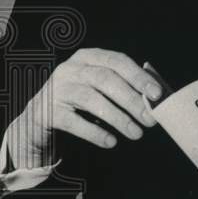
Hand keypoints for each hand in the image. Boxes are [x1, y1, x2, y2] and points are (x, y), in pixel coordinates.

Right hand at [7, 48, 161, 168]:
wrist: (38, 118)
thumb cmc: (80, 100)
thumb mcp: (100, 86)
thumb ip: (126, 84)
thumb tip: (159, 91)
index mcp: (88, 57)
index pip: (118, 61)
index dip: (139, 77)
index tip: (157, 94)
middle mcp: (70, 68)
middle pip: (105, 79)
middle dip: (131, 99)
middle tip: (150, 118)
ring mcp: (56, 89)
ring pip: (91, 99)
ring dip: (117, 117)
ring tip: (136, 133)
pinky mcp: (45, 111)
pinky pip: (73, 122)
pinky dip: (95, 132)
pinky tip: (111, 141)